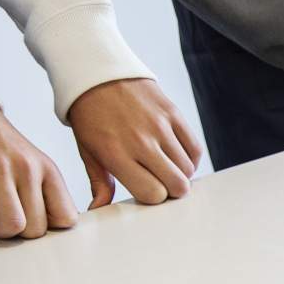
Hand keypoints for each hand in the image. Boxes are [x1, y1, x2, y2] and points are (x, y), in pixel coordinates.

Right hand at [0, 104, 76, 243]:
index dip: (52, 230)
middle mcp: (27, 169)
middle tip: (9, 224)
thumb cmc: (0, 146)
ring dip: (0, 233)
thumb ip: (45, 193)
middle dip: (21, 235)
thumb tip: (53, 228)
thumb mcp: (34, 164)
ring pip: (12, 225)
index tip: (37, 226)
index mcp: (48, 169)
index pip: (67, 217)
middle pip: (37, 228)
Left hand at [67, 78, 202, 206]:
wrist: (97, 74)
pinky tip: (176, 156)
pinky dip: (190, 158)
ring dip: (180, 174)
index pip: (153, 194)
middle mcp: (140, 142)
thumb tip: (99, 209)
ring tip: (166, 168)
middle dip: (171, 190)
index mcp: (115, 154)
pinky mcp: (173, 114)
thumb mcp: (88, 151)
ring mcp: (160, 127)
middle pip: (177, 186)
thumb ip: (99, 183)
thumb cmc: (90, 116)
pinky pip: (195, 149)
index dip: (153, 197)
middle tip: (161, 183)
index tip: (146, 190)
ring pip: (188, 170)